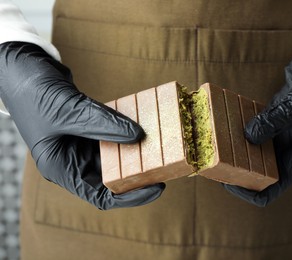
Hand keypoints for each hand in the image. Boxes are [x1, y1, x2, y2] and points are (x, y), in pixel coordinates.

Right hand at [0, 42, 164, 209]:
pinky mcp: (89, 126)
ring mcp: (82, 142)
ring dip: (136, 150)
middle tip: (167, 165)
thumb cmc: (32, 93)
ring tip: (161, 146)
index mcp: (62, 168)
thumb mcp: (69, 112)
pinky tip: (145, 126)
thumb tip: (139, 135)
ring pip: (115, 154)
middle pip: (112, 177)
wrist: (22, 65)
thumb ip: (105, 125)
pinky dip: (128, 131)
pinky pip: (113, 133)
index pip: (100, 196)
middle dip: (138, 173)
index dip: (131, 196)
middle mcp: (73, 160)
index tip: (158, 187)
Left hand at [224, 48, 291, 205]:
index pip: (270, 190)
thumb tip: (247, 136)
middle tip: (211, 156)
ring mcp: (278, 136)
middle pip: (255, 173)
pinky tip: (224, 116)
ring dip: (233, 145)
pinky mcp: (272, 121)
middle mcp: (286, 152)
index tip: (225, 181)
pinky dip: (238, 126)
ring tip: (213, 137)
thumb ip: (274, 122)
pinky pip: (251, 129)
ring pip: (251, 150)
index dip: (246, 191)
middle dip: (233, 167)